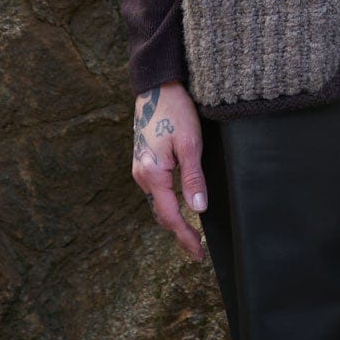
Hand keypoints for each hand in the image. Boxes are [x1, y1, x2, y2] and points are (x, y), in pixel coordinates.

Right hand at [133, 81, 208, 260]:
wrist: (156, 86)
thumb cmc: (175, 110)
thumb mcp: (190, 143)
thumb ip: (193, 177)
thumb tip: (198, 208)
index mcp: (152, 173)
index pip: (169, 215)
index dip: (184, 236)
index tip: (198, 253)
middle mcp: (141, 175)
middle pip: (160, 214)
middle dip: (178, 234)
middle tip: (197, 252)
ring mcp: (140, 168)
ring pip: (157, 203)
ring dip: (172, 221)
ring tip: (190, 236)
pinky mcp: (144, 162)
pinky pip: (155, 192)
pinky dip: (167, 206)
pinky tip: (178, 209)